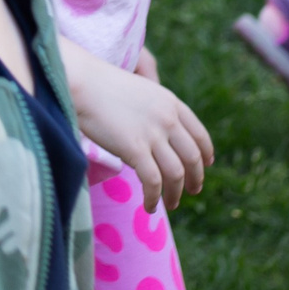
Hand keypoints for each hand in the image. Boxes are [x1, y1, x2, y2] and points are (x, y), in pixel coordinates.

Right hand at [65, 43, 212, 212]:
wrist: (82, 83)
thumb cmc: (101, 86)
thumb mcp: (139, 91)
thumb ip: (154, 110)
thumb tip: (156, 133)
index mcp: (170, 102)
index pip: (199, 133)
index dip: (205, 152)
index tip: (206, 164)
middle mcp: (168, 119)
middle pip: (192, 156)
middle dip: (195, 177)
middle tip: (193, 190)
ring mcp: (153, 134)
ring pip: (176, 173)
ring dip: (176, 193)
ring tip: (171, 205)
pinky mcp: (135, 149)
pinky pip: (153, 182)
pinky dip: (154, 198)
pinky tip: (149, 206)